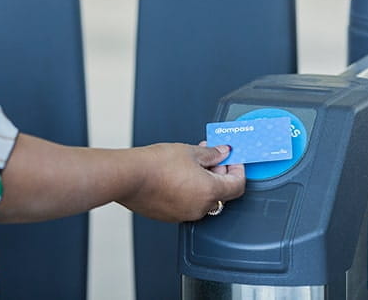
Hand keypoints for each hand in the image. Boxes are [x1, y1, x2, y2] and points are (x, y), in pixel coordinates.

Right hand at [117, 143, 244, 221]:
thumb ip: (212, 153)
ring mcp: (184, 214)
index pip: (237, 186)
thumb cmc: (155, 165)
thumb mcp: (190, 151)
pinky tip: (179, 176)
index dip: (239, 170)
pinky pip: (187, 204)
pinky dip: (189, 191)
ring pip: (203, 199)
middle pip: (221, 193)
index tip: (234, 160)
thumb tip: (222, 152)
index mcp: (210, 192)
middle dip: (220, 173)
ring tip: (192, 164)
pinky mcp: (170, 216)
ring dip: (204, 182)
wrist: (128, 176)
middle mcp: (199, 208)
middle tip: (213, 157)